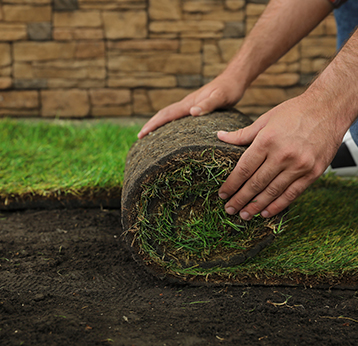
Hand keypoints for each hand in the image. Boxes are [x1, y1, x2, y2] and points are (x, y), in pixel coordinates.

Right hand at [137, 73, 244, 138]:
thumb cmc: (229, 89)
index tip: (141, 134)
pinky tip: (171, 129)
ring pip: (169, 115)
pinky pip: (178, 116)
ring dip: (158, 123)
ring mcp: (190, 104)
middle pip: (164, 114)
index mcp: (189, 103)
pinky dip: (169, 122)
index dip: (153, 124)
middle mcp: (187, 104)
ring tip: (150, 135)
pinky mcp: (195, 106)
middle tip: (140, 137)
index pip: (166, 115)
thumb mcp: (221, 98)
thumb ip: (207, 105)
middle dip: (151, 125)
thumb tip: (192, 112)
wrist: (234, 78)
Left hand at [217, 96, 342, 219]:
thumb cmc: (295, 112)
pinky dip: (278, 205)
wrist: (328, 108)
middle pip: (256, 183)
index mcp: (267, 141)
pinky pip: (292, 194)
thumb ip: (242, 134)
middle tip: (229, 209)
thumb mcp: (265, 119)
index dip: (231, 184)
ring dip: (256, 206)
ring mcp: (299, 165)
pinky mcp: (313, 173)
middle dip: (240, 199)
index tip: (222, 194)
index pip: (244, 169)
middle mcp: (282, 155)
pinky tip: (266, 212)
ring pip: (272, 192)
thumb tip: (220, 137)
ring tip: (244, 215)